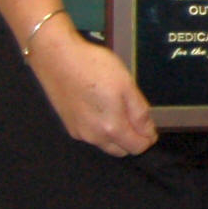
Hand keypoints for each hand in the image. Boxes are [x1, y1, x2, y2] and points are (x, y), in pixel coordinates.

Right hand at [28, 27, 155, 157]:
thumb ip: (140, 113)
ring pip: (105, 144)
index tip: (150, 123)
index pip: (137, 148)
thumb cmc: (95, 68)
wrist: (57, 58)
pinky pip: (91, 135)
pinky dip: (101, 129)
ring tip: (117, 108)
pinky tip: (100, 107)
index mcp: (111, 129)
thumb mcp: (127, 86)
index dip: (148, 137)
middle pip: (121, 150)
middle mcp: (93, 137)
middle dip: (133, 139)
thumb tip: (149, 132)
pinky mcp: (68, 124)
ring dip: (116, 135)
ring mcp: (78, 132)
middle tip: (134, 114)